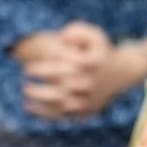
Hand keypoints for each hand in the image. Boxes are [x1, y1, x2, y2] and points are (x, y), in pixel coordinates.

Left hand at [20, 23, 142, 119]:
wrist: (122, 73)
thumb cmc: (100, 51)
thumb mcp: (94, 35)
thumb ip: (77, 31)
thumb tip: (62, 37)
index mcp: (91, 63)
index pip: (64, 69)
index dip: (43, 70)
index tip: (27, 69)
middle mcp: (91, 83)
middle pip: (62, 90)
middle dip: (40, 91)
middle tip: (25, 86)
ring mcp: (90, 98)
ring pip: (63, 106)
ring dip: (42, 105)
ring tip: (26, 101)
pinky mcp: (88, 110)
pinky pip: (66, 115)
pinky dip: (48, 115)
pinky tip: (33, 109)